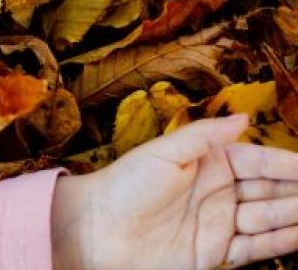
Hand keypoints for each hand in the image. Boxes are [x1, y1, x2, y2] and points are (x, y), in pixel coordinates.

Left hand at [52, 114, 297, 269]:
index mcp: (208, 163)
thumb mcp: (163, 152)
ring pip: (269, 217)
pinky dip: (282, 240)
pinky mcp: (215, 253)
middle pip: (270, 189)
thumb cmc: (123, 185)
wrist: (95, 230)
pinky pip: (257, 247)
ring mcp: (219, 223)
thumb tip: (244, 118)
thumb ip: (205, 136)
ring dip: (295, 213)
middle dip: (297, 189)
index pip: (259, 160)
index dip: (288, 163)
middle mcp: (219, 192)